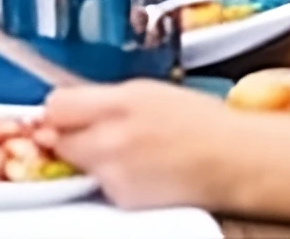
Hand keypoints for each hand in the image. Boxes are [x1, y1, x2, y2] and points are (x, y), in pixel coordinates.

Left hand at [45, 80, 238, 209]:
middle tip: (94, 132)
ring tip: (128, 150)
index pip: (56, 106)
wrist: (233, 160)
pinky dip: (110, 177)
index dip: (58, 110)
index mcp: (117, 104)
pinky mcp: (122, 199)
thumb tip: (65, 107)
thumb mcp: (145, 90)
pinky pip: (99, 184)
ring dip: (90, 158)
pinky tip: (138, 169)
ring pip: (78, 164)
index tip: (65, 113)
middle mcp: (110, 139)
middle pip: (58, 140)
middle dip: (69, 136)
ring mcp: (114, 173)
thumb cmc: (197, 122)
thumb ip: (100, 98)